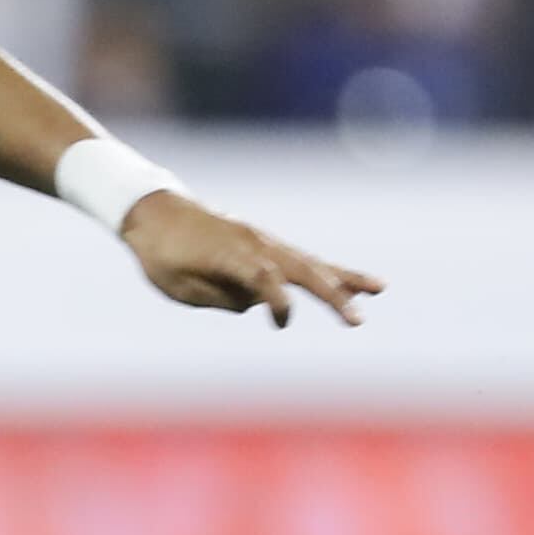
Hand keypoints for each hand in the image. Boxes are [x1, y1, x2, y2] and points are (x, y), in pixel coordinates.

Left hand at [121, 189, 382, 327]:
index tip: (281, 322)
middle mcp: (252, 244)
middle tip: (357, 321)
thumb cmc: (160, 254)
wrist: (153, 212)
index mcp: (227, 254)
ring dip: (345, 279)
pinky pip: (303, 262)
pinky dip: (330, 272)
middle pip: (300, 270)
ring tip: (380, 290)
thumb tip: (255, 300)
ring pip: (310, 264)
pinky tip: (359, 285)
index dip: (276, 299)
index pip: (261, 278)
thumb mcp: (178, 285)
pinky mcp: (265, 246)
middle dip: (332, 295)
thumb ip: (218, 296)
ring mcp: (263, 242)